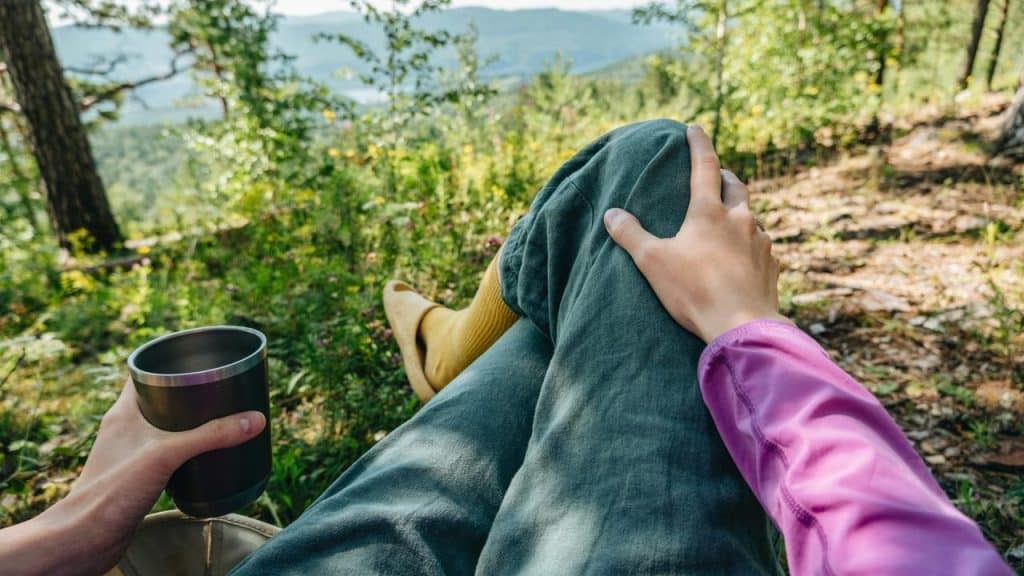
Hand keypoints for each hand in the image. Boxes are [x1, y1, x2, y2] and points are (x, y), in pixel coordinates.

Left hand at [0, 379, 264, 575]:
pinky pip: (161, 454)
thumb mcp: (168, 454)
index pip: (144, 374)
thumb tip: (255, 419)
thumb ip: (211, 436)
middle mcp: (123, 429)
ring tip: (216, 425)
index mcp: (124, 412)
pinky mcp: (133, 477)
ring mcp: (127, 453)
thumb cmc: (113, 491)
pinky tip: (198, 461)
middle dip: (188, 397)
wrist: (86, 538)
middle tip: (218, 396)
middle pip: (158, 400)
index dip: (170, 365)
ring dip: (185, 426)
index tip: (199, 364)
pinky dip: (180, 452)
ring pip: (160, 429)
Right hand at [603, 124, 789, 342]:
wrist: (742, 325)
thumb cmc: (694, 291)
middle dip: (724, 176)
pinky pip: (760, 246)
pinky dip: (748, 243)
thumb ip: (630, 235)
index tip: (694, 128)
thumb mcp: (652, 262)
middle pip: (735, 186)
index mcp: (710, 212)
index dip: (698, 144)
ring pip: (750, 216)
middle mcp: (740, 219)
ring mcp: (760, 242)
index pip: (705, 165)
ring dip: (738, 213)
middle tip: (715, 175)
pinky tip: (740, 257)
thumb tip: (612, 214)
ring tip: (726, 222)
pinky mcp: (771, 265)